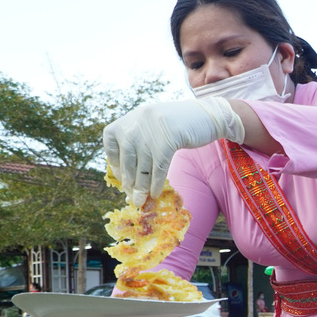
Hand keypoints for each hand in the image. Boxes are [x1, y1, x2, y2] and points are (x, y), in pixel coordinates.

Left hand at [104, 98, 245, 205]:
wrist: (205, 116)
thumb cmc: (178, 124)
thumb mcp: (150, 125)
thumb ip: (136, 140)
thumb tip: (125, 172)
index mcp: (127, 120)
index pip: (111, 146)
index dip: (115, 165)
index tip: (122, 179)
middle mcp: (134, 125)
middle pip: (127, 161)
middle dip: (129, 182)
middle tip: (132, 197)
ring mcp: (150, 134)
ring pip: (143, 169)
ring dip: (141, 189)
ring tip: (142, 201)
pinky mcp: (167, 142)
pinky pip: (158, 170)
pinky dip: (156, 184)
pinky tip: (155, 194)